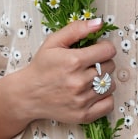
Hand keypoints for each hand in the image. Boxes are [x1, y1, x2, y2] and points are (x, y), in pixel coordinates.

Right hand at [0, 17, 115, 138]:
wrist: (27, 95)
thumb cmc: (41, 67)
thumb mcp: (53, 42)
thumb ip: (77, 29)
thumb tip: (99, 23)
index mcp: (74, 61)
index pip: (108, 51)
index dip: (104, 48)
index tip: (96, 50)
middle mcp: (79, 81)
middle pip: (110, 67)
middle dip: (102, 63)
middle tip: (88, 65)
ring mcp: (82, 100)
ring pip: (111, 85)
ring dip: (103, 80)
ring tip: (88, 79)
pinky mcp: (84, 115)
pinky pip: (109, 104)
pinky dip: (104, 98)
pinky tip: (92, 93)